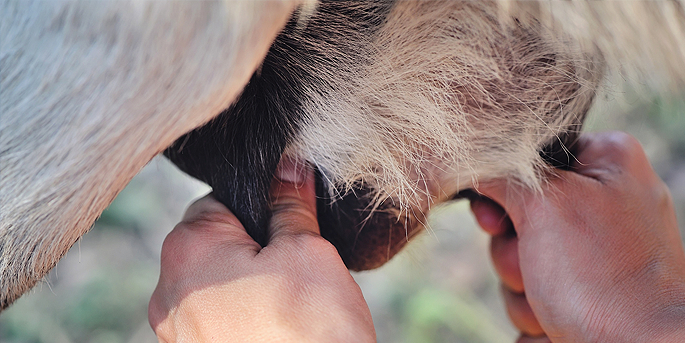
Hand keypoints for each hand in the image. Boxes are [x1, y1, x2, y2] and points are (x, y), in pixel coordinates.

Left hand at [148, 158, 374, 341]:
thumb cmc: (309, 327)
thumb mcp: (307, 250)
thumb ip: (290, 204)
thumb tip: (290, 169)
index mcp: (187, 250)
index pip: (217, 201)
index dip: (259, 207)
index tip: (285, 224)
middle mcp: (167, 292)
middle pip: (212, 245)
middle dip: (251, 248)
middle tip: (292, 265)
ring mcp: (176, 333)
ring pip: (213, 284)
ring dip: (244, 283)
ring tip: (284, 300)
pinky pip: (213, 319)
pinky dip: (239, 315)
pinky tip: (272, 326)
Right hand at [471, 132, 684, 341]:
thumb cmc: (602, 276)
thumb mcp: (545, 207)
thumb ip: (502, 176)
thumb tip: (472, 164)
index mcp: (605, 161)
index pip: (527, 157)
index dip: (502, 189)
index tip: (496, 220)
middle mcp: (602, 199)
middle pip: (516, 210)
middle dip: (513, 249)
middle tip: (533, 263)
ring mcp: (592, 248)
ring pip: (516, 254)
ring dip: (519, 283)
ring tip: (550, 299)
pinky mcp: (580, 286)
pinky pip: (531, 286)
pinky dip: (533, 307)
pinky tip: (554, 319)